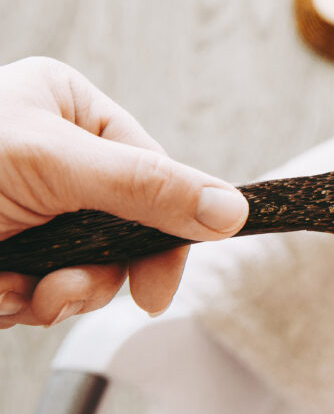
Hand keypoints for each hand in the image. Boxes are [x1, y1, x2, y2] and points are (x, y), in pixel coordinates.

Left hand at [0, 57, 248, 327]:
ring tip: (18, 292)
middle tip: (68, 291)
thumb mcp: (52, 164)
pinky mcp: (7, 252)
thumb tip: (231, 208)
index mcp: (69, 109)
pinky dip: (21, 304)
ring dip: (58, 293)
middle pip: (125, 226)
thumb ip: (146, 188)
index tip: (159, 285)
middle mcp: (54, 156)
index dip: (165, 229)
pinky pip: (43, 289)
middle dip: (96, 270)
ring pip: (87, 266)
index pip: (153, 170)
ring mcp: (31, 207)